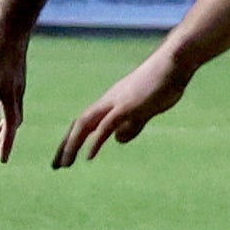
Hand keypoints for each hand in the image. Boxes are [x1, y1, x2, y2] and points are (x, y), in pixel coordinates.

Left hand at [55, 47, 191, 168]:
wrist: (174, 64)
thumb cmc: (163, 84)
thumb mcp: (144, 110)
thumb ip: (132, 124)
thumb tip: (118, 140)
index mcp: (111, 102)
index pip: (85, 122)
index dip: (72, 139)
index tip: (63, 158)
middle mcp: (108, 101)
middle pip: (79, 123)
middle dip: (65, 145)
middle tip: (55, 166)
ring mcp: (117, 102)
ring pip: (86, 124)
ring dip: (73, 144)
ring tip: (64, 164)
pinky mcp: (128, 106)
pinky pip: (106, 125)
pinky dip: (95, 141)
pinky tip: (88, 156)